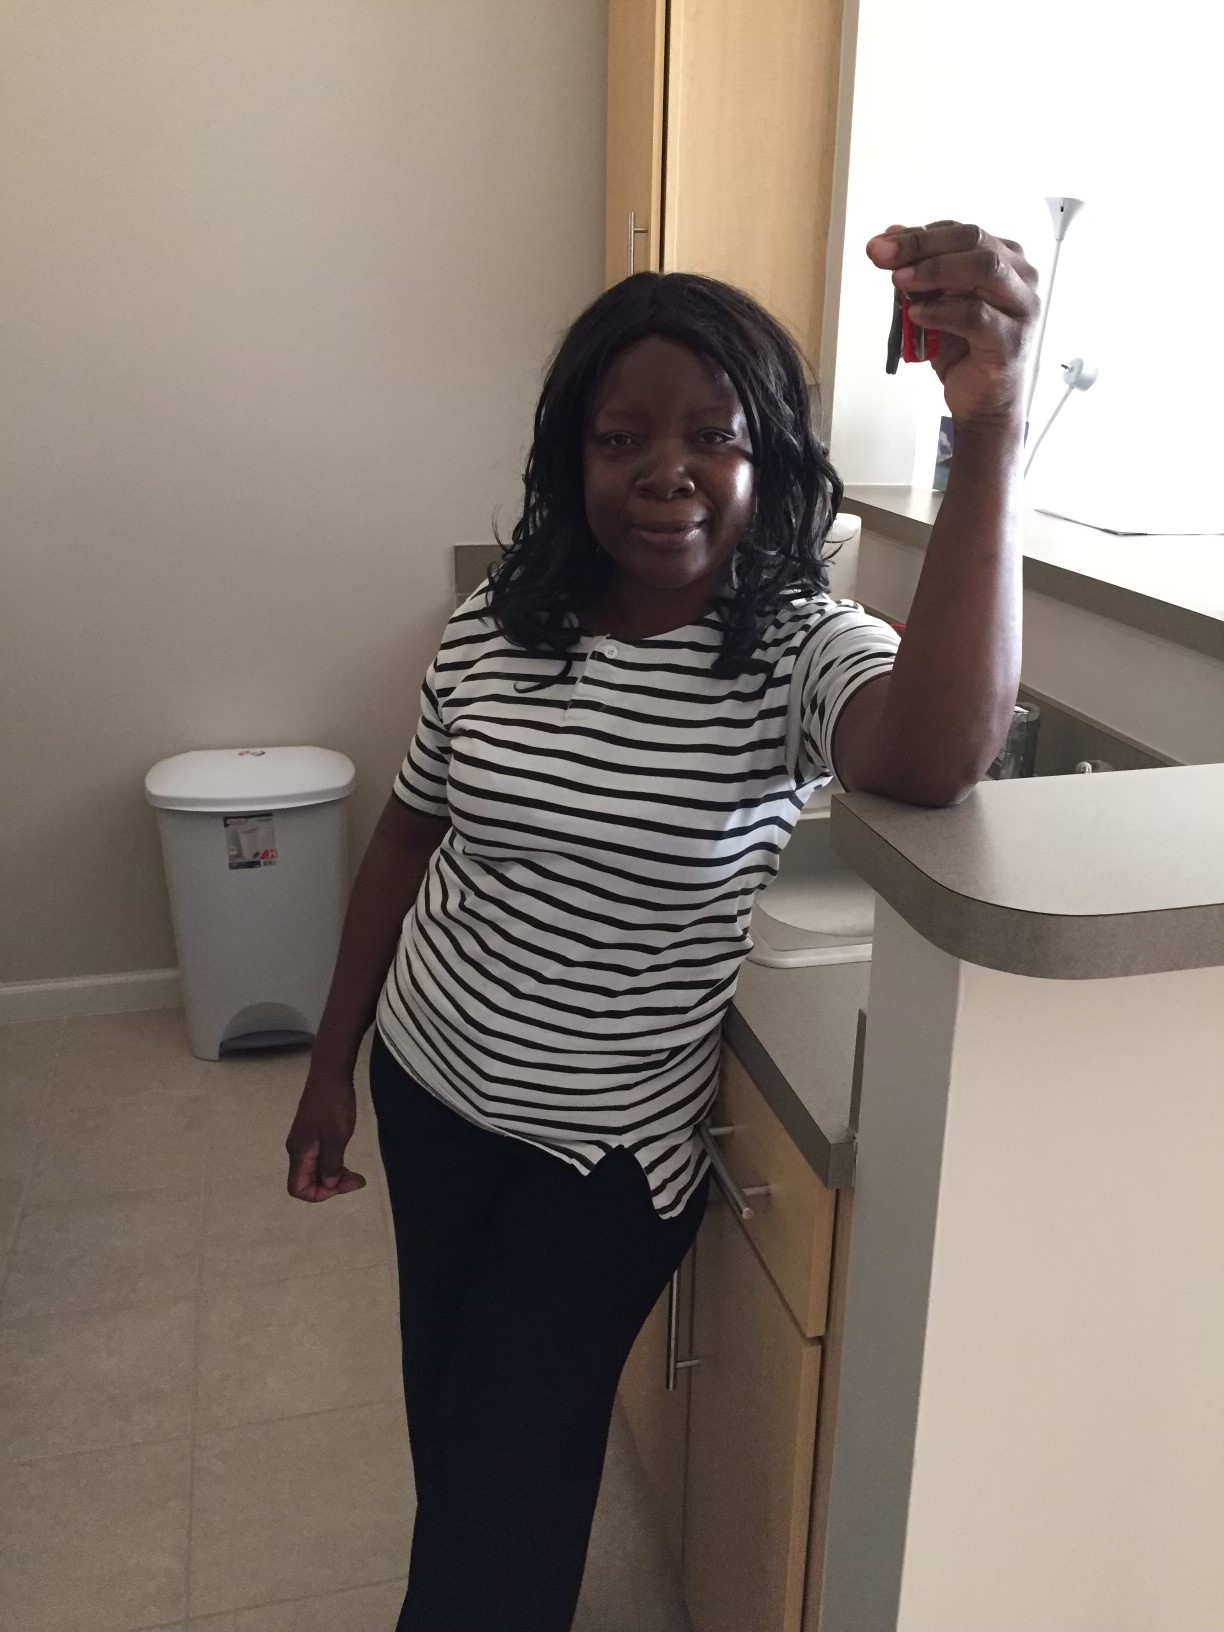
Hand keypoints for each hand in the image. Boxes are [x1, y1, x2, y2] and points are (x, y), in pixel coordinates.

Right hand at [286, 1073, 367, 1201]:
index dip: (318, 1195)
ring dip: (334, 1176)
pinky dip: (334, 1163)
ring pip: (316, 1170)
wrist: (330, 1074)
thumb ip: (331, 1164)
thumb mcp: (337, 1138)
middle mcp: (298, 1150)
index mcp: (299, 1153)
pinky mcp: (312, 1133)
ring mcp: (305, 1141)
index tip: (341, 1185)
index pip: (297, 1188)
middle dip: (331, 1186)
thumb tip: (329, 1183)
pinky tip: (347, 1160)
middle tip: (357, 1180)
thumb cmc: (333, 1105)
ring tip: (356, 1174)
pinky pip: (320, 1157)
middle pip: (308, 1180)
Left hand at [867, 221, 1039, 428]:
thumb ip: (919, 270)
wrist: (982, 403)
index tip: (881, 243)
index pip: (962, 233)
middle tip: (883, 255)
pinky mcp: (1011, 340)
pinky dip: (941, 311)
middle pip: (974, 241)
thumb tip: (889, 236)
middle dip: (922, 245)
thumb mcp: (935, 303)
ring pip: (984, 269)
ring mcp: (1021, 308)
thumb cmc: (964, 351)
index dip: (919, 234)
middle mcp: (1020, 277)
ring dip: (935, 270)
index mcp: (1006, 260)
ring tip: (899, 281)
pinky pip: (976, 316)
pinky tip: (916, 314)